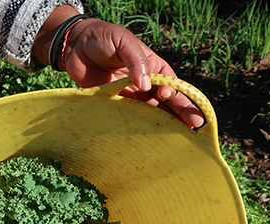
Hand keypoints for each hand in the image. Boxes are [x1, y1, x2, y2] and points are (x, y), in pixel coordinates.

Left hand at [33, 6, 203, 127]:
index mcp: (154, 67)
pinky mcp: (116, 104)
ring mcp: (131, 96)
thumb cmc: (103, 38)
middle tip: (194, 126)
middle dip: (181, 113)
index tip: (167, 96)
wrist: (75, 46)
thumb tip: (145, 85)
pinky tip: (148, 138)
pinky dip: (140, 127)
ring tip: (177, 138)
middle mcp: (146, 84)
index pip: (172, 83)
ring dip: (163, 125)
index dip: (176, 92)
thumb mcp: (124, 43)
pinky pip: (131, 117)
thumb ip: (136, 61)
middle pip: (167, 102)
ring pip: (152, 113)